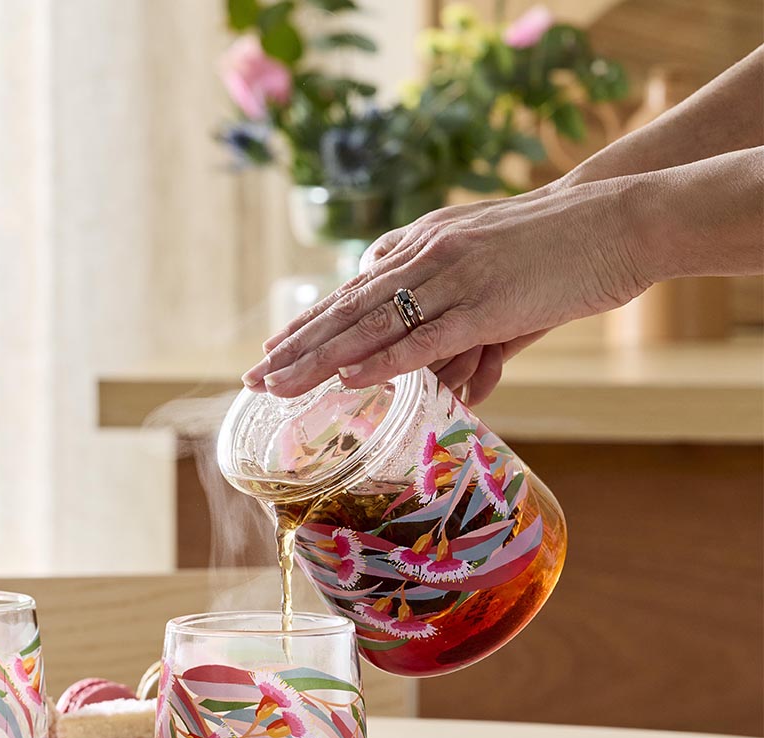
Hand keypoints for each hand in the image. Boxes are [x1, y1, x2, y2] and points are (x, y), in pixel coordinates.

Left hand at [241, 177, 650, 401]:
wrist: (617, 218)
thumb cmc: (557, 251)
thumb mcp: (491, 276)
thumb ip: (461, 325)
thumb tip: (450, 382)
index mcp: (424, 247)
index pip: (353, 290)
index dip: (310, 323)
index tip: (273, 348)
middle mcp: (427, 259)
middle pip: (347, 309)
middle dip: (297, 346)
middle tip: (255, 376)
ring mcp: (453, 280)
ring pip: (371, 326)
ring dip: (321, 358)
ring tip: (279, 383)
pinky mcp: (485, 305)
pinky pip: (423, 338)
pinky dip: (382, 360)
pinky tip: (346, 378)